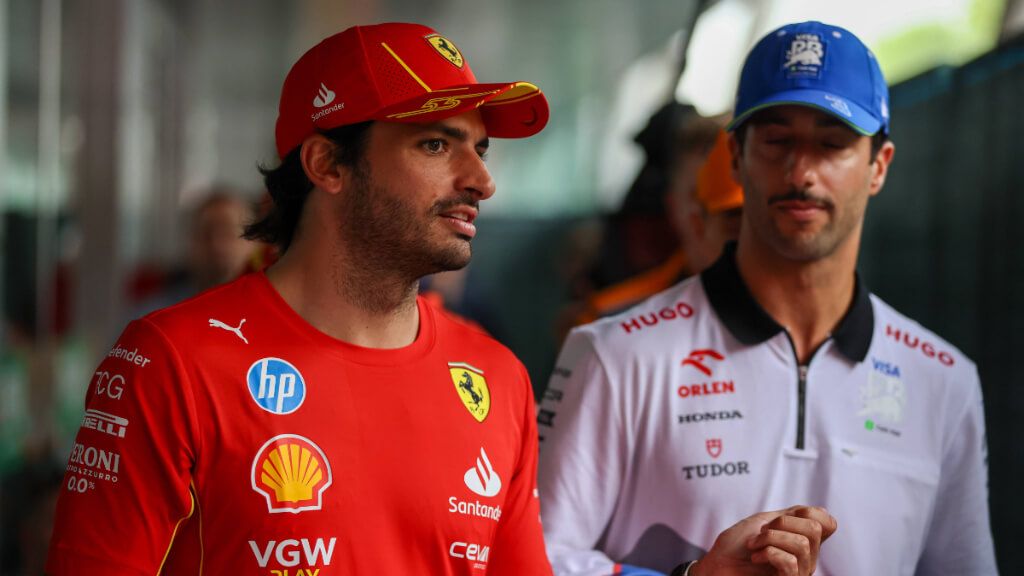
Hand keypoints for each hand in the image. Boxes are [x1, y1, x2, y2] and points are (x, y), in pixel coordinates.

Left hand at [690, 506, 836, 575]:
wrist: (715, 566)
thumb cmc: (735, 546)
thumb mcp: (764, 522)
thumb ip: (791, 516)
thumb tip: (820, 511)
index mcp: (803, 542)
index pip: (828, 523)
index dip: (807, 512)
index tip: (779, 519)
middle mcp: (806, 559)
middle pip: (815, 529)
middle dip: (782, 523)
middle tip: (762, 532)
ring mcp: (798, 573)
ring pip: (802, 545)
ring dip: (769, 538)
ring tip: (754, 545)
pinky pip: (790, 563)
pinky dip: (768, 552)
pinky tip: (756, 557)